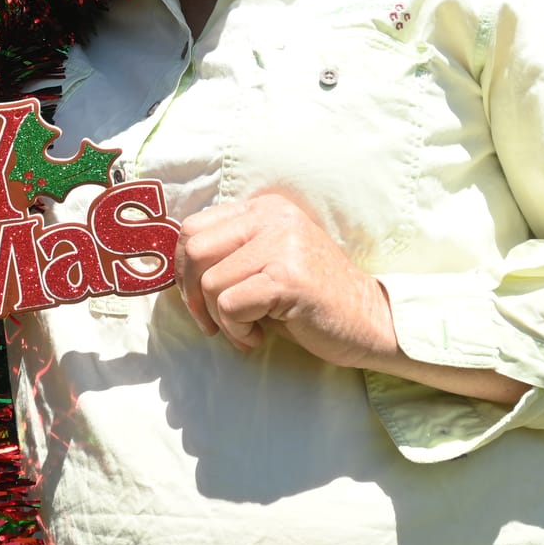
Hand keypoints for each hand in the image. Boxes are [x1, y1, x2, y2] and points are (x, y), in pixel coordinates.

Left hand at [174, 191, 396, 369]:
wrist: (370, 322)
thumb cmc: (310, 301)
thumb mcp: (266, 263)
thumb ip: (227, 256)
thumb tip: (173, 273)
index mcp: (264, 208)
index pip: (192, 228)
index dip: (183, 270)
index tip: (199, 301)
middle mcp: (273, 217)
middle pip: (194, 250)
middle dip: (192, 295)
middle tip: (214, 322)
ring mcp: (282, 244)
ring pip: (210, 282)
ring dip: (220, 319)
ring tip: (249, 329)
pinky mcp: (288, 276)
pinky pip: (229, 305)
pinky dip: (236, 330)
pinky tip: (259, 336)